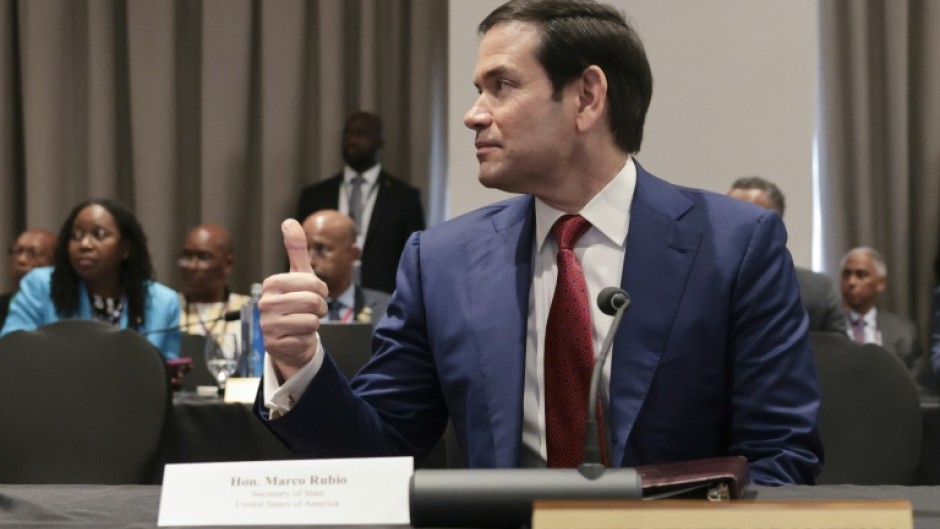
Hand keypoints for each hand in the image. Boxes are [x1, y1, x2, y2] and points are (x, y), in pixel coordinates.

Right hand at [258, 219, 328, 380]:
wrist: (289, 340)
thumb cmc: (296, 304)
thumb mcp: (299, 275)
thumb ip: (296, 249)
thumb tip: (289, 221)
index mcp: (272, 284)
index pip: (312, 283)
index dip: (321, 290)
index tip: (314, 294)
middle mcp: (265, 303)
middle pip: (312, 301)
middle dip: (320, 308)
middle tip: (311, 311)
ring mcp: (267, 325)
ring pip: (311, 320)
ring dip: (314, 323)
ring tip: (304, 323)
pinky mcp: (273, 345)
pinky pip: (306, 337)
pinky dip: (307, 338)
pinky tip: (297, 336)